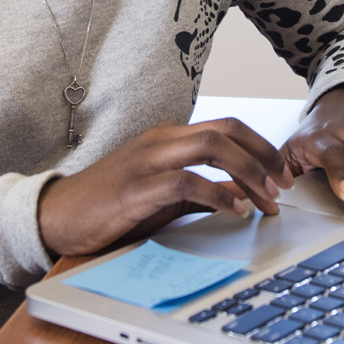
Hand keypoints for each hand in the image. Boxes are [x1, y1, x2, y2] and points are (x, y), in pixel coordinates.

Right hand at [37, 118, 294, 256]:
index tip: (284, 174)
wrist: (58, 215)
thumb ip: (202, 187)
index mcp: (169, 136)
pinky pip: (187, 182)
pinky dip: (218, 194)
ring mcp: (149, 160)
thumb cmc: (112, 204)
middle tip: (285, 185)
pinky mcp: (138, 188)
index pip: (227, 127)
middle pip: (226, 130)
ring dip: (248, 172)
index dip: (262, 147)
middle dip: (264, 155)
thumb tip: (241, 192)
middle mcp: (162, 140)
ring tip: (267, 198)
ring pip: (212, 147)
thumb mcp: (164, 193)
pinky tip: (235, 211)